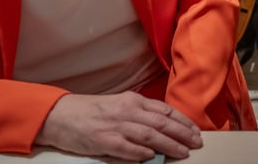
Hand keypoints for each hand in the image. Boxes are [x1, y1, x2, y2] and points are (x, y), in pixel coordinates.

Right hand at [35, 92, 201, 160]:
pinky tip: (152, 156)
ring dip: (169, 144)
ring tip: (182, 152)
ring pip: (149, 134)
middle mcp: (127, 111)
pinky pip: (126, 147)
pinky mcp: (103, 140)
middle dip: (182, 133)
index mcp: (133, 100)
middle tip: (196, 142)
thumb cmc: (92, 111)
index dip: (182, 121)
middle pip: (162, 122)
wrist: (60, 115)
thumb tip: (164, 126)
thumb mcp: (120, 105)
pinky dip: (141, 152)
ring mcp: (115, 125)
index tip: (195, 130)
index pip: (165, 110)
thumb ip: (140, 113)